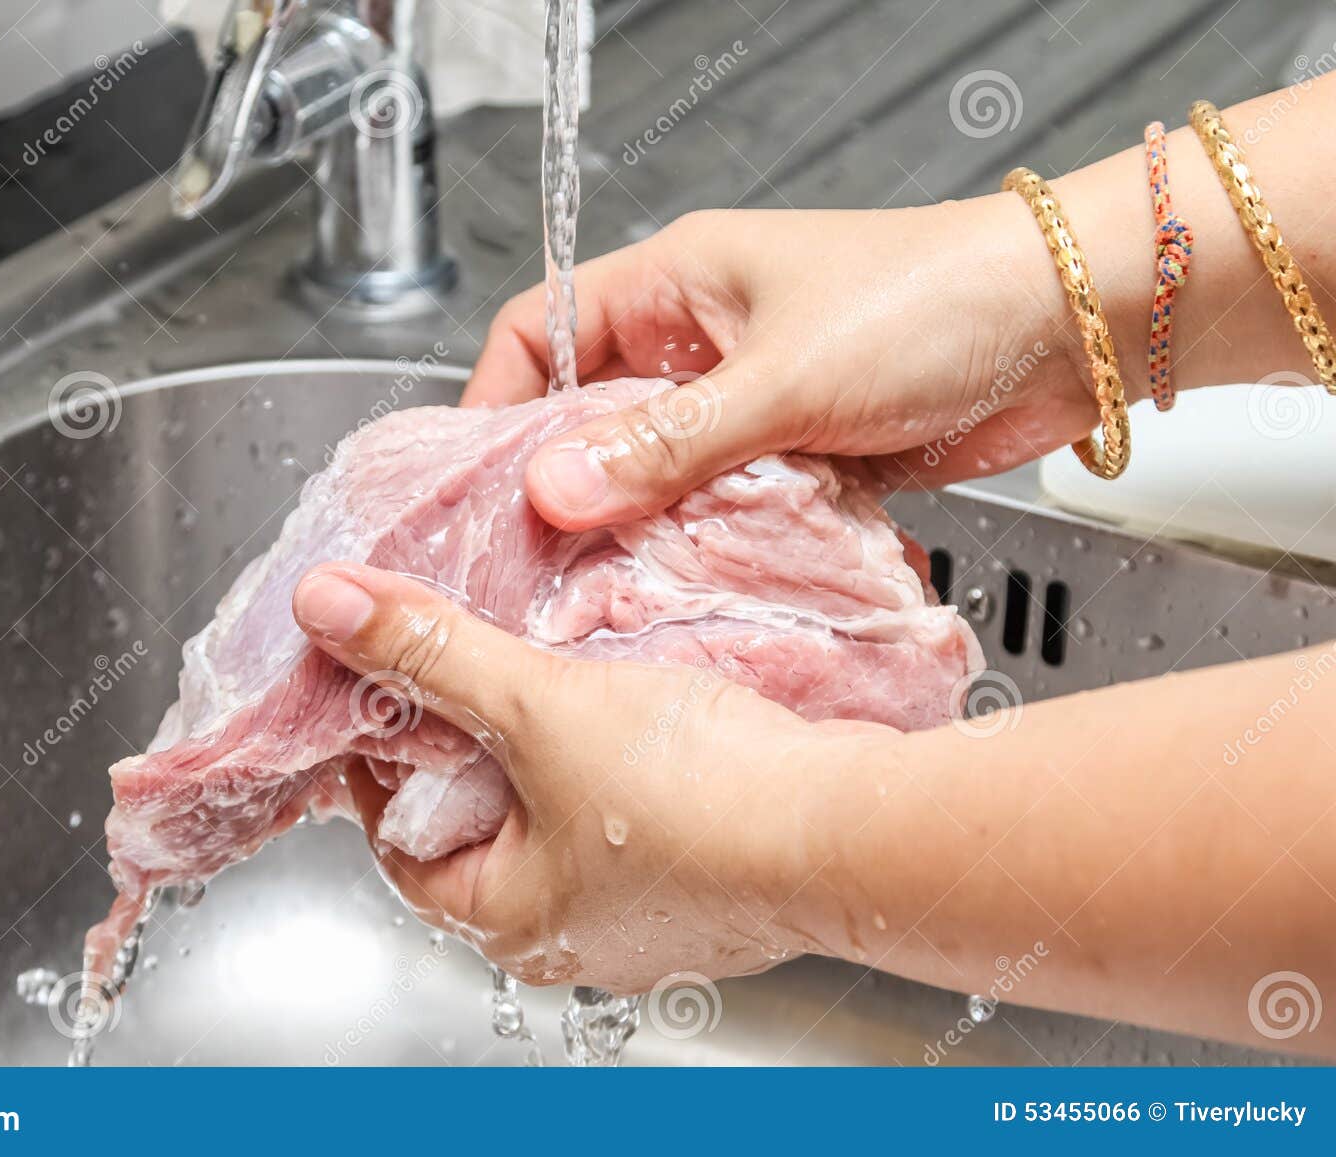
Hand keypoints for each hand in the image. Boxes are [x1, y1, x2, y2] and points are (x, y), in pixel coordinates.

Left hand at [292, 561, 899, 990]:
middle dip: (470, 749)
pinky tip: (636, 703)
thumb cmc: (696, 795)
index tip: (383, 691)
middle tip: (463, 668)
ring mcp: (649, 914)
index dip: (381, 761)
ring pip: (564, 819)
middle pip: (482, 828)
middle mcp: (574, 935)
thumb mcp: (537, 706)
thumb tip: (328, 607)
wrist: (849, 827)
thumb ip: (433, 651)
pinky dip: (619, 760)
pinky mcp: (711, 880)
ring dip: (551, 749)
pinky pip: (635, 814)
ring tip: (548, 670)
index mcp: (508, 918)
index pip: (398, 843)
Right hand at [465, 203, 1098, 529]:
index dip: (498, 401)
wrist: (1071, 329)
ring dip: (646, 527)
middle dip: (568, 486)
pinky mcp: (800, 455)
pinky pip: (728, 508)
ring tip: (609, 591)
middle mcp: (703, 342)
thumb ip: (667, 443)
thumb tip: (555, 490)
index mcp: (677, 284)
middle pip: (595, 417)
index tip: (471, 481)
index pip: (544, 331)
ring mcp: (752, 402)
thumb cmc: (933, 304)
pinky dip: (715, 545)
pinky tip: (700, 590)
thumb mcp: (781, 377)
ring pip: (661, 474)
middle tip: (534, 562)